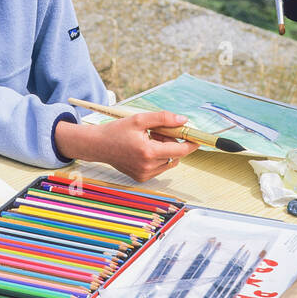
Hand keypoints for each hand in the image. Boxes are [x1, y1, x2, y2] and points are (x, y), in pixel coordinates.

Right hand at [56, 111, 198, 183]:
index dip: (191, 144)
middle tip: (158, 132)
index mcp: (148, 152)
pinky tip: (145, 149)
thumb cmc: (117, 131)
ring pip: (168, 162)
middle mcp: (147, 167)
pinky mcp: (141, 178)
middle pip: (174, 155)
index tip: (198, 138)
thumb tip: (183, 121)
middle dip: (172, 142)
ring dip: (165, 151)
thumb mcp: (140, 119)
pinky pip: (159, 168)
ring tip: (149, 140)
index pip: (179, 151)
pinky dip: (158, 158)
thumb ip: (163, 119)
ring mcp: (144, 175)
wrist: (98, 145)